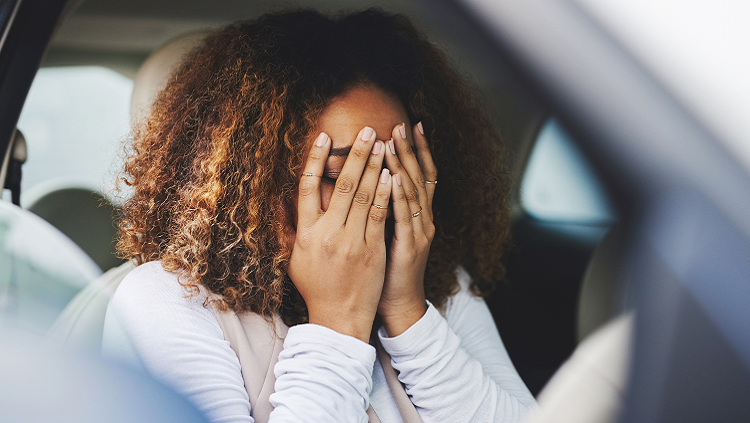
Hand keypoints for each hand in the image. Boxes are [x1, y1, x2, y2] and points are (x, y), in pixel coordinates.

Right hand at [288, 128, 392, 341]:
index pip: (306, 188)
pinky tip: (391, 174)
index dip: (314, 160)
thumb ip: (288, 227)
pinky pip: (380, 215)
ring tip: (382, 143)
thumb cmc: (315, 286)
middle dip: (355, 154)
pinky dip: (385, 193)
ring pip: (364, 196)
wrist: (339, 318)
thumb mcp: (295, 257)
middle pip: (341, 185)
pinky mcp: (373, 250)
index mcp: (306, 233)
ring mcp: (352, 241)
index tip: (322, 137)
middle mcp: (327, 233)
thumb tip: (278, 200)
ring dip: (374, 167)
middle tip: (366, 130)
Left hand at [379, 122, 437, 336]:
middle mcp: (423, 219)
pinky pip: (405, 216)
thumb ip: (380, 209)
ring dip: (404, 165)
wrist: (398, 304)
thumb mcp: (385, 234)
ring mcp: (420, 232)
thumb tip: (365, 185)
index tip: (409, 125)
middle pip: (421, 176)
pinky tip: (394, 177)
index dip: (417, 150)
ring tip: (395, 141)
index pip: (421, 174)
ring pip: (415, 192)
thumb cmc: (386, 270)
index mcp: (417, 215)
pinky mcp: (411, 246)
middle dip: (411, 149)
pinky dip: (400, 195)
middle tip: (402, 124)